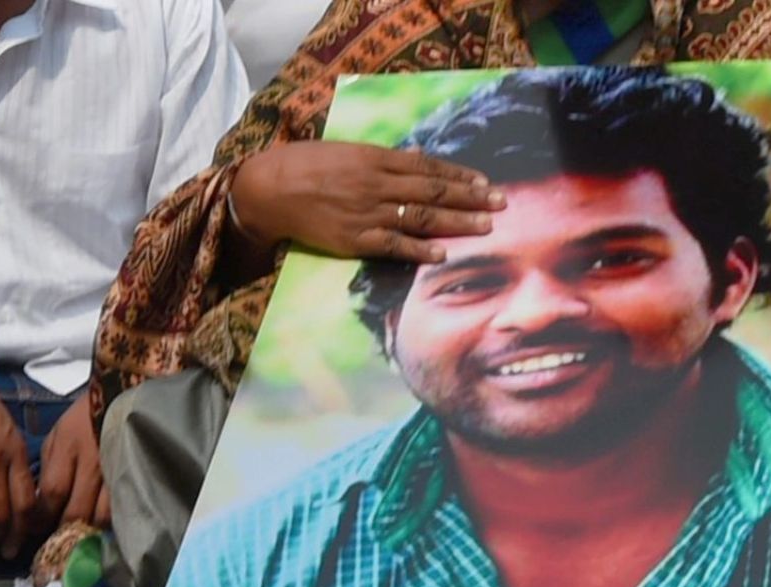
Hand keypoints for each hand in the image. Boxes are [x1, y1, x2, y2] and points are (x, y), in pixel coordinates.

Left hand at [35, 394, 109, 530]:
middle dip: (62, 530)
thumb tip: (40, 501)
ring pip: (101, 518)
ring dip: (88, 530)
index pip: (52, 494)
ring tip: (78, 533)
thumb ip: (49, 468)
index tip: (34, 527)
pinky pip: (120, 511)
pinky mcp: (133, 477)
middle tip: (54, 538)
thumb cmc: (83, 417)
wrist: (122, 396)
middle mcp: (92, 464)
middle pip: (76, 512)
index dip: (41, 517)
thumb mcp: (57, 436)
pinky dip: (108, 522)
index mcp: (68, 449)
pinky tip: (100, 523)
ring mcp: (116, 472)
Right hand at [230, 141, 506, 263]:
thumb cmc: (304, 165)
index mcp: (376, 159)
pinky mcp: (354, 239)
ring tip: (486, 227)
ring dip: (457, 222)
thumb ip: (385, 156)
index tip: (486, 181)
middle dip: (471, 198)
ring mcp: (367, 212)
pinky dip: (419, 249)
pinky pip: (393, 245)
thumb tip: (418, 154)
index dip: (460, 175)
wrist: (268, 189)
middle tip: (502, 203)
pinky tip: (442, 253)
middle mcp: (377, 184)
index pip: (428, 167)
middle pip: (434, 192)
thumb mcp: (347, 150)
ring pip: (421, 217)